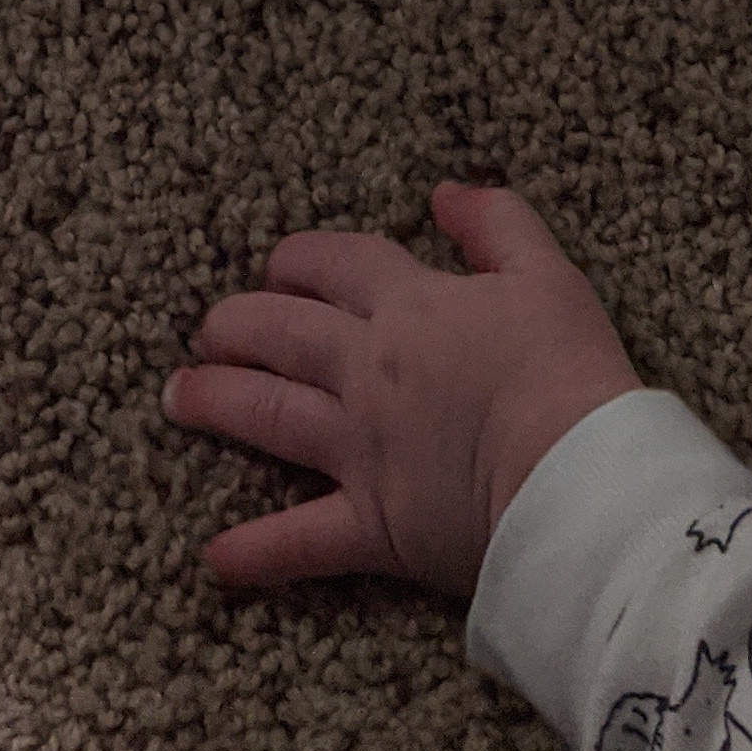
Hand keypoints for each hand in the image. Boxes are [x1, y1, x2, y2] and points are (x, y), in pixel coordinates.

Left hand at [163, 179, 643, 601]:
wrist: (574, 477)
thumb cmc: (570, 371)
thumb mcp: (546, 272)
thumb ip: (496, 223)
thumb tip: (445, 192)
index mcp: (410, 306)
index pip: (336, 265)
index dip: (301, 259)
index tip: (280, 265)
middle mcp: (368, 370)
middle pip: (282, 331)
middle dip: (237, 323)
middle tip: (209, 328)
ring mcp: (361, 448)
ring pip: (270, 415)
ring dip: (218, 402)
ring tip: (177, 396)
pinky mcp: (373, 524)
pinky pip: (302, 541)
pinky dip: (259, 552)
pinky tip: (215, 558)